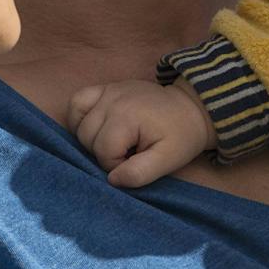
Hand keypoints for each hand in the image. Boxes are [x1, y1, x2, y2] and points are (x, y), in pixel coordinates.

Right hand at [67, 80, 215, 187]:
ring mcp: (108, 91)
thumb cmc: (180, 136)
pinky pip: (77, 101)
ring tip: (115, 143)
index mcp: (128, 116)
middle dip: (104, 154)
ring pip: (79, 124)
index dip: (116, 166)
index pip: (103, 152)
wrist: (190, 109)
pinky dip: (78, 118)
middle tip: (128, 154)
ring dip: (91, 140)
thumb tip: (112, 179)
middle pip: (87, 138)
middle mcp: (113, 100)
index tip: (136, 162)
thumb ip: (140, 173)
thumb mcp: (168, 161)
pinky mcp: (106, 88)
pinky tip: (95, 129)